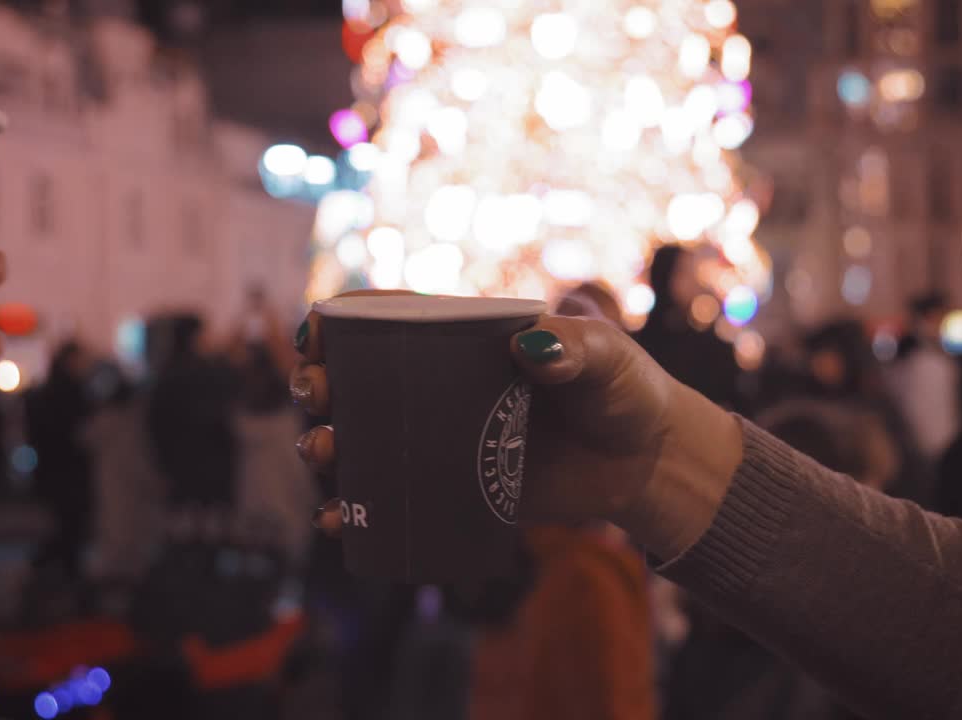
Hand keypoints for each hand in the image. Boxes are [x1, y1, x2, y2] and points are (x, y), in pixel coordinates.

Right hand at [293, 294, 742, 559]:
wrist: (647, 461)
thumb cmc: (626, 390)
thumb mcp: (608, 356)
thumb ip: (576, 347)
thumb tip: (532, 349)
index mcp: (467, 341)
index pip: (389, 321)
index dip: (340, 323)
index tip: (314, 335)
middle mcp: (443, 388)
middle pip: (358, 380)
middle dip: (318, 384)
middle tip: (318, 396)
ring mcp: (444, 441)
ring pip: (363, 440)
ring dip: (325, 444)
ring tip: (324, 451)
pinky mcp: (456, 490)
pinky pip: (392, 501)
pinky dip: (355, 513)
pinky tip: (336, 521)